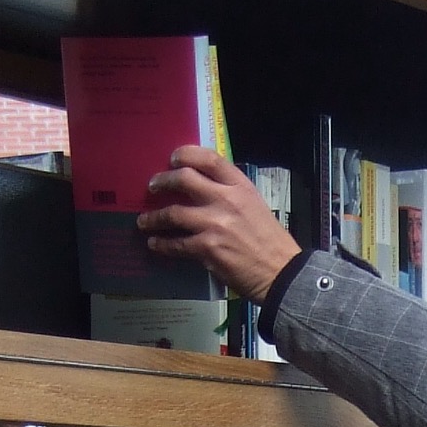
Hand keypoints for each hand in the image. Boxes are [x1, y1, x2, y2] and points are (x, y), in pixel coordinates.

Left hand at [138, 146, 301, 301]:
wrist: (281, 272)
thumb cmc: (270, 241)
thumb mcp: (255, 206)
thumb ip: (231, 195)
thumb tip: (203, 190)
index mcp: (240, 187)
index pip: (209, 159)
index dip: (186, 154)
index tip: (173, 159)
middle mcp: (226, 200)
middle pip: (184, 179)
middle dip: (162, 181)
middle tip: (153, 187)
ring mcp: (215, 224)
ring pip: (173, 213)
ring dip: (154, 218)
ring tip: (144, 221)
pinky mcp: (207, 248)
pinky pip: (175, 244)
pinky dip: (162, 244)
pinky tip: (156, 244)